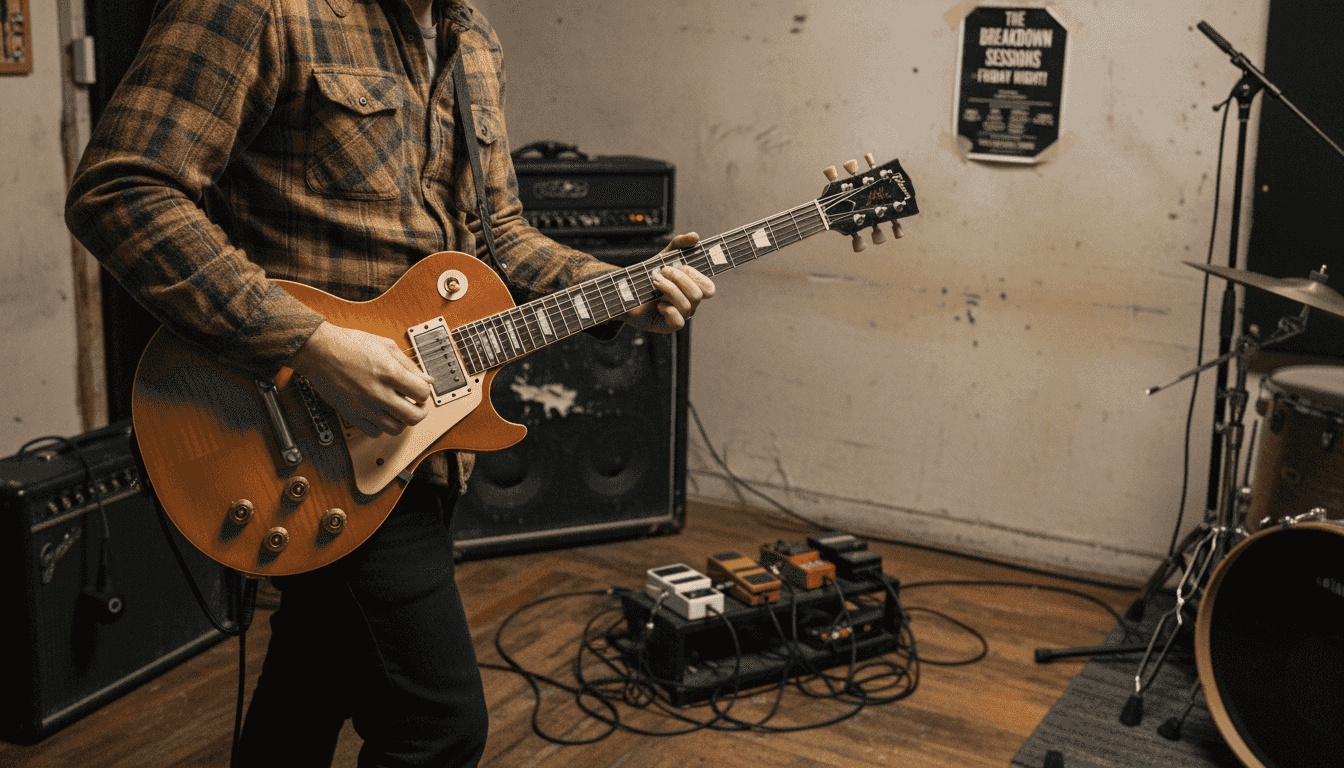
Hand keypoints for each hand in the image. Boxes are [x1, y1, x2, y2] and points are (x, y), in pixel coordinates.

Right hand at [288, 322, 434, 437]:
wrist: (319, 351)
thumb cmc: (350, 345)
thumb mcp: (385, 346)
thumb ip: (409, 364)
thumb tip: (427, 379)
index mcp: (389, 373)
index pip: (422, 393)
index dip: (425, 393)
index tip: (420, 390)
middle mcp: (378, 393)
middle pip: (414, 417)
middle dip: (420, 412)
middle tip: (417, 406)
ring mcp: (365, 406)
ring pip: (396, 429)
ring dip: (402, 421)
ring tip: (398, 410)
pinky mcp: (351, 414)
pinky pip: (374, 433)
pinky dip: (382, 427)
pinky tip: (381, 415)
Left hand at [622, 232, 716, 332]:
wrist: (626, 292)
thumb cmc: (648, 275)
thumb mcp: (663, 256)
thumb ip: (679, 243)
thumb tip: (695, 236)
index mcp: (693, 289)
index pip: (709, 289)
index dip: (696, 276)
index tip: (680, 266)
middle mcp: (690, 304)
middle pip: (698, 295)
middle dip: (678, 280)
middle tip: (661, 273)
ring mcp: (681, 316)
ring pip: (686, 306)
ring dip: (668, 290)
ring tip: (654, 282)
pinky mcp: (669, 326)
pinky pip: (678, 321)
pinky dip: (667, 310)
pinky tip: (657, 305)